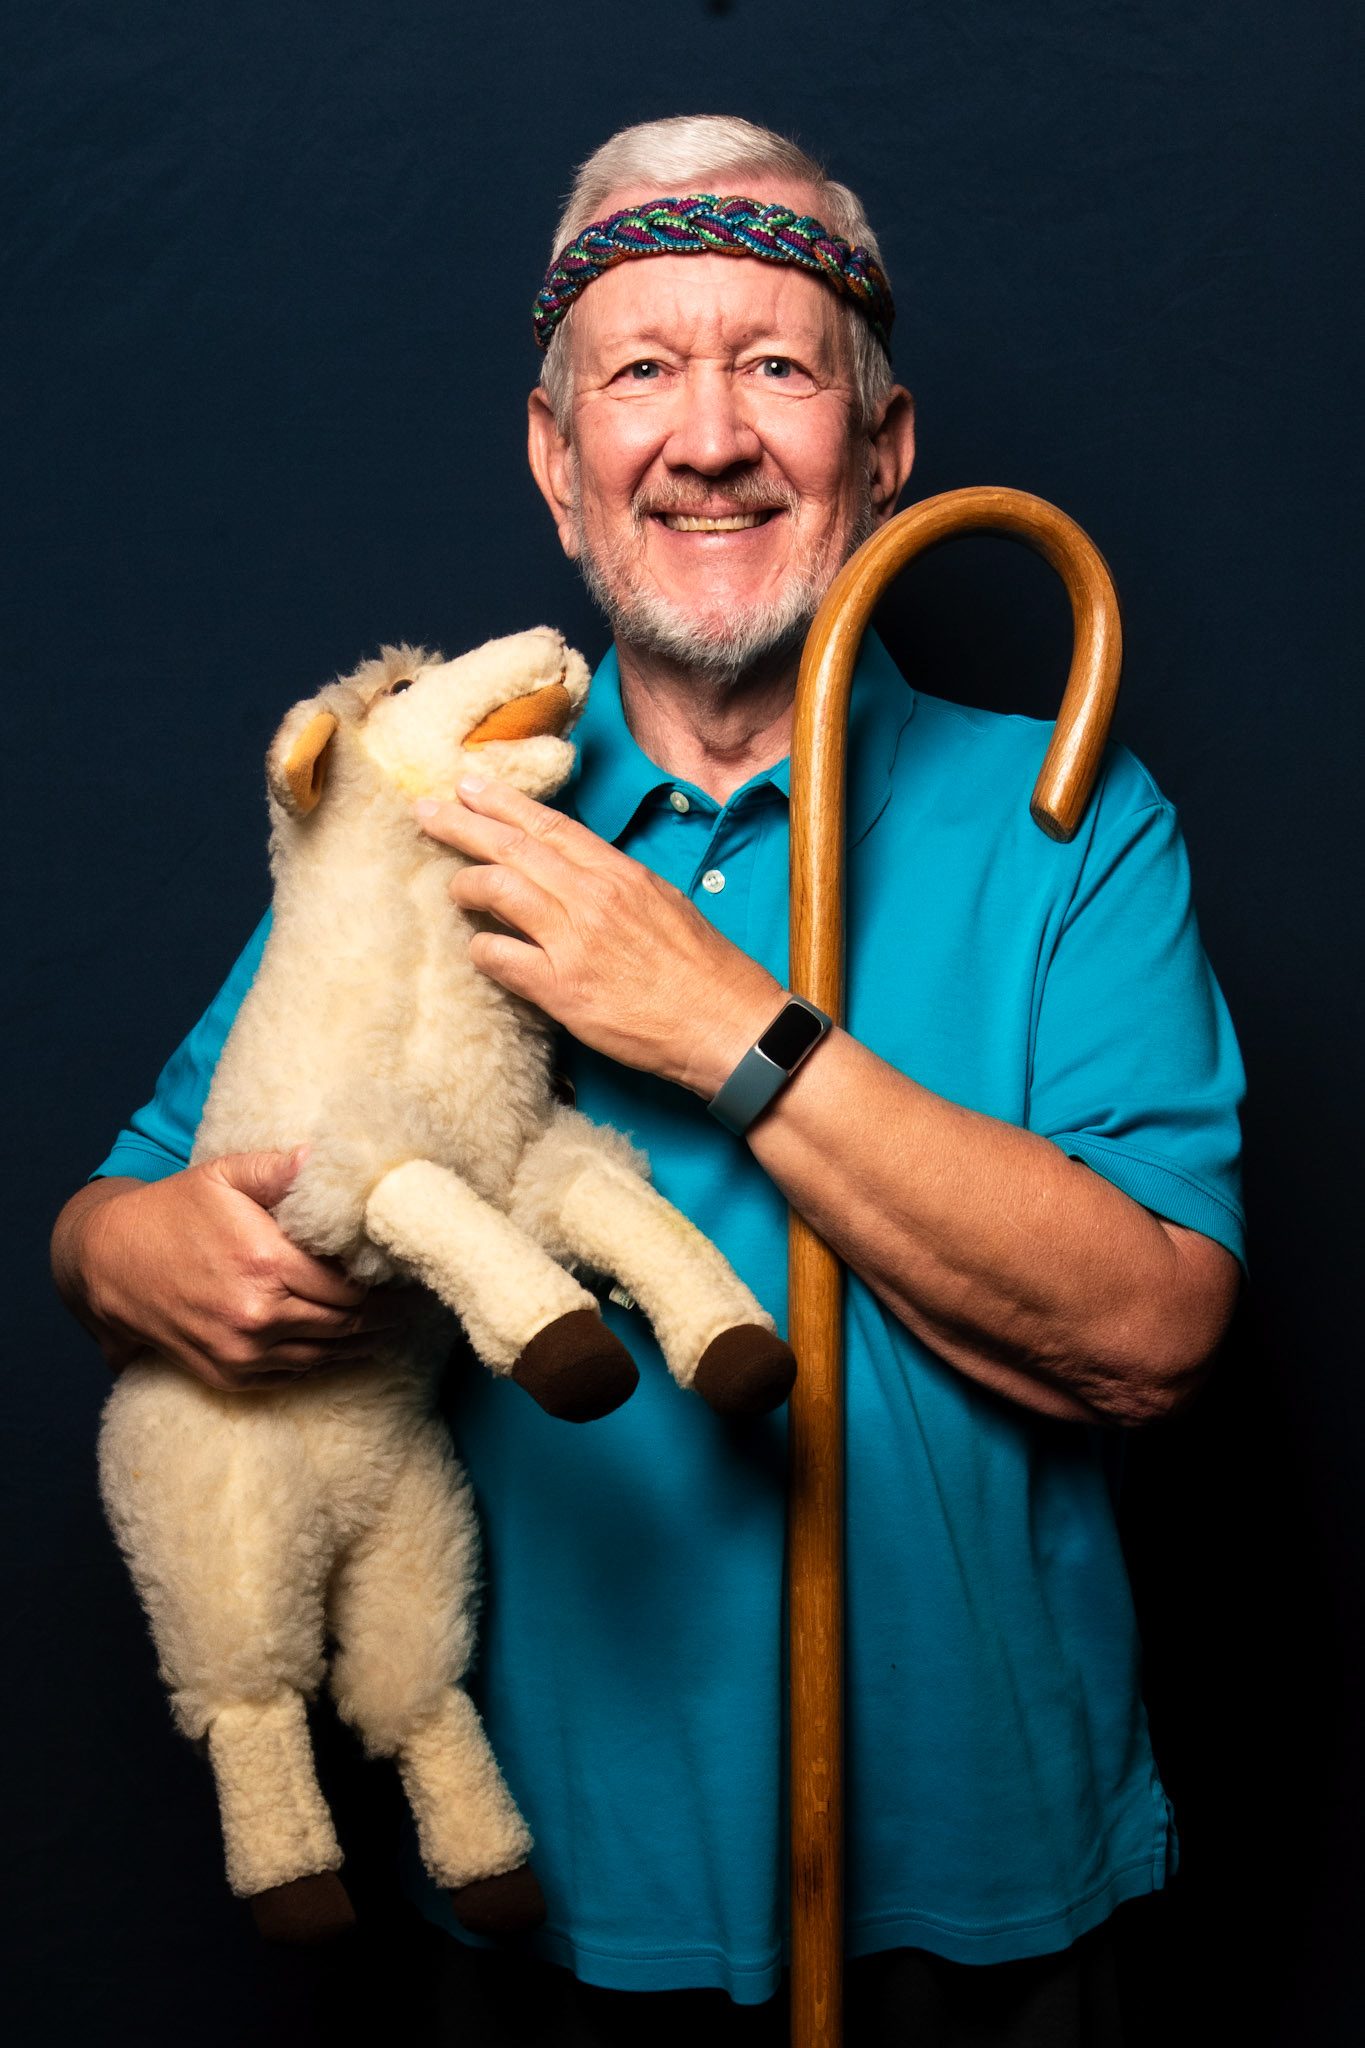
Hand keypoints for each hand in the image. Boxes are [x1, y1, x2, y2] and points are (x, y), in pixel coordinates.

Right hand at [52, 1152, 410, 1392]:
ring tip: (394, 1322)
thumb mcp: (224, 1175)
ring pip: (327, 1353)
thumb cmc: (172, 1212)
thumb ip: (281, 1169)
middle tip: (416, 1299)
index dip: (387, 1284)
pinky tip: (350, 1342)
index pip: (350, 1286)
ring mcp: (241, 1352)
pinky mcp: (229, 1374)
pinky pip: (296, 1372)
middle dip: (386, 1313)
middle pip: (347, 1323)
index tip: (410, 1273)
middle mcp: (257, 1316)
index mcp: (265, 1264)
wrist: (107, 1263)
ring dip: (366, 1340)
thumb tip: (327, 1158)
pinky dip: (328, 1358)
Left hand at [415, 776, 782, 1094]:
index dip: (505, 803)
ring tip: (452, 886)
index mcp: (620, 874)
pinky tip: (478, 950)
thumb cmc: (706, 970)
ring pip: (497, 891)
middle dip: (462, 824)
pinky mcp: (561, 989)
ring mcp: (573, 942)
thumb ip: (618, 886)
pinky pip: (498, 957)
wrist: (728, 1025)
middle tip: (426, 811)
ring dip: (465, 884)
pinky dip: (481, 949)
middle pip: (512, 847)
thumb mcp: (666, 905)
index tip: (471, 785)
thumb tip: (579, 875)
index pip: (550, 825)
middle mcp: (592, 898)